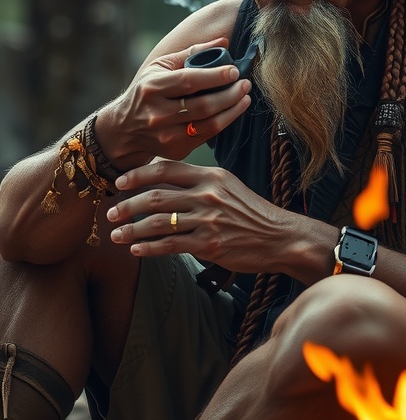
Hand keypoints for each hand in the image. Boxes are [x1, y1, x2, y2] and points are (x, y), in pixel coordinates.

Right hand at [96, 38, 251, 167]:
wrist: (124, 129)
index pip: (188, 81)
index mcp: (152, 88)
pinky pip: (208, 136)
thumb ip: (191, 52)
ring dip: (233, 110)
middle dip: (230, 94)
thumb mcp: (160, 67)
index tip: (234, 71)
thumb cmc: (146, 91)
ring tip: (245, 97)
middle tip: (245, 84)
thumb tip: (223, 42)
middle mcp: (157, 114)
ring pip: (209, 124)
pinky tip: (233, 111)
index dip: (215, 76)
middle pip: (203, 105)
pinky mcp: (176, 149)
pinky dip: (224, 122)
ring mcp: (167, 135)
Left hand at [106, 159, 298, 273]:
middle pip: (156, 197)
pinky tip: (137, 250)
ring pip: (158, 223)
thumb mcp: (228, 186)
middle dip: (127, 206)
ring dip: (132, 229)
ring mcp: (209, 220)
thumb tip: (163, 177)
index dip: (138, 176)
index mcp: (211, 176)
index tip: (120, 183)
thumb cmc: (252, 212)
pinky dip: (149, 248)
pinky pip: (171, 246)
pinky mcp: (210, 245)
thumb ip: (198, 182)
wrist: (280, 237)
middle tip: (110, 213)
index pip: (166, 169)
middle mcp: (208, 195)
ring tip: (117, 235)